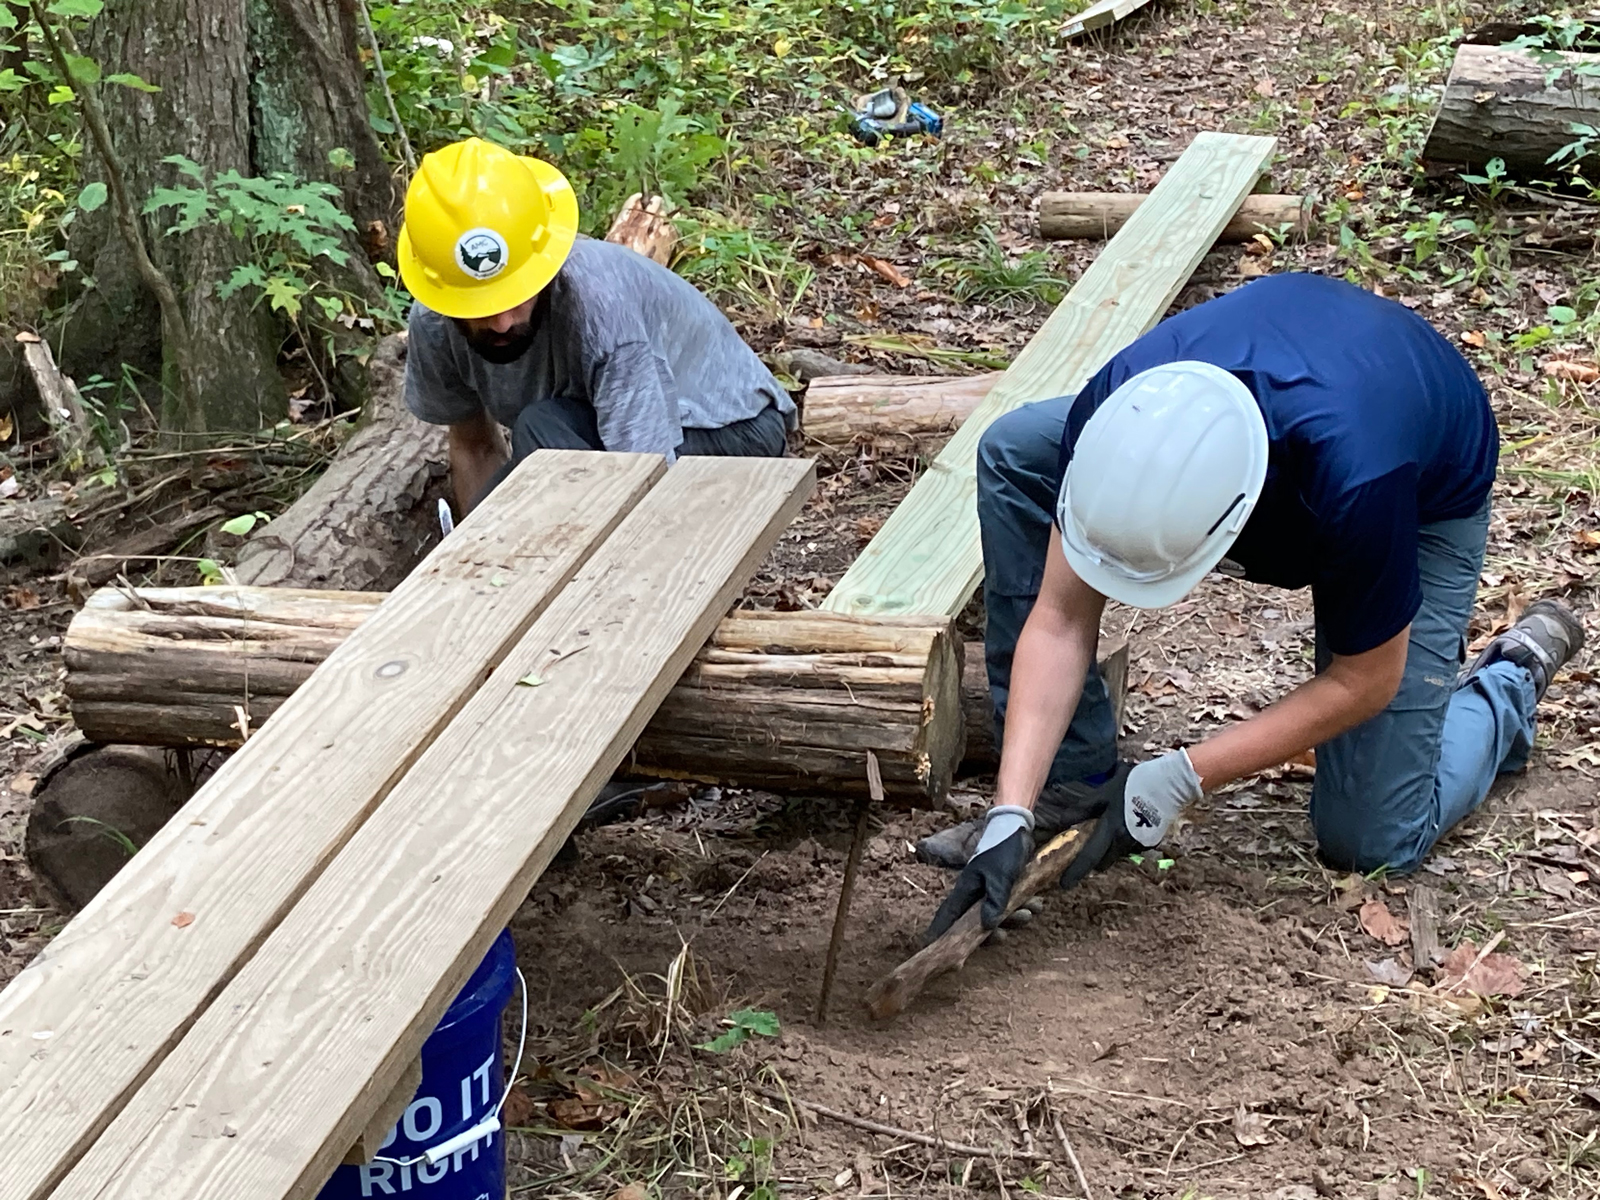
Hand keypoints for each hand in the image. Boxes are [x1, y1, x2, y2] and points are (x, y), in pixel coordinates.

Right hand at [922, 806, 1034, 942]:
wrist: (1017, 828)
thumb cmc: (1002, 850)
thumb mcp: (1000, 878)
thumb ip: (994, 903)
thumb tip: (988, 928)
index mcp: (965, 890)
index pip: (948, 917)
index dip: (941, 934)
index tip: (934, 950)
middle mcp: (973, 894)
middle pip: (975, 923)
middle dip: (992, 931)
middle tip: (1004, 935)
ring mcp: (987, 891)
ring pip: (995, 915)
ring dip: (1013, 917)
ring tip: (1031, 912)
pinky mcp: (1001, 888)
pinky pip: (1009, 905)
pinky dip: (1021, 907)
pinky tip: (1036, 904)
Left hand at [1057, 750, 1201, 891]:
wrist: (1170, 785)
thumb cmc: (1134, 784)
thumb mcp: (1105, 792)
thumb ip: (1084, 808)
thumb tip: (1063, 821)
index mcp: (1111, 829)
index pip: (1090, 856)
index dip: (1075, 871)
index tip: (1064, 884)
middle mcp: (1124, 842)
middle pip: (1103, 861)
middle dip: (1092, 860)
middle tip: (1083, 851)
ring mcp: (1139, 844)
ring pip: (1116, 854)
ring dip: (1107, 849)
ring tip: (1105, 831)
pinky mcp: (1150, 841)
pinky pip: (1128, 847)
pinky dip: (1121, 841)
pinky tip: (1123, 824)